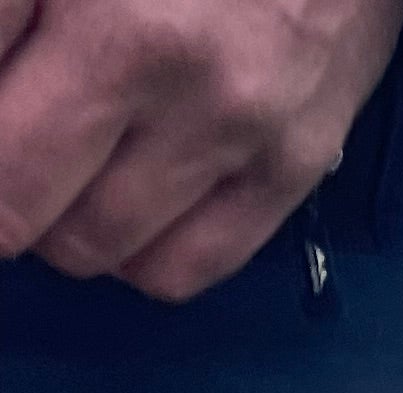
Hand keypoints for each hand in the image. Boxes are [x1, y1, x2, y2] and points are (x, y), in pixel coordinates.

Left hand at [0, 0, 402, 303]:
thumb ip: (11, 10)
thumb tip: (1, 79)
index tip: (9, 106)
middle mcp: (138, 43)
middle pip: (12, 191)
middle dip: (2, 182)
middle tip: (17, 146)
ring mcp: (221, 114)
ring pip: (86, 245)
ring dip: (59, 221)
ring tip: (70, 161)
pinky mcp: (288, 162)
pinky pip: (175, 270)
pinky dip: (133, 253)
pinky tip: (130, 196)